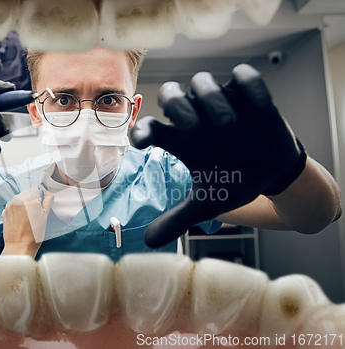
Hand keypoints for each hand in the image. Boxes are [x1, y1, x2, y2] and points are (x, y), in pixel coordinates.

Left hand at [1, 186, 54, 257]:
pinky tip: (20, 220)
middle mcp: (18, 199)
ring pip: (19, 199)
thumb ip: (47, 202)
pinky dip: (16, 210)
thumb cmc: (34, 234)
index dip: (41, 196)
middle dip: (32, 200)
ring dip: (23, 205)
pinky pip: (12, 206)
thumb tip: (49, 194)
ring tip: (27, 218)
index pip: (37, 189)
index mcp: (30, 199)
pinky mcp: (4, 212)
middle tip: (35, 213)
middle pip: (27, 193)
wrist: (19, 247)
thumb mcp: (45, 217)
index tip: (42, 203)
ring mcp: (10, 206)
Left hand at [131, 64, 305, 247]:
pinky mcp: (250, 96)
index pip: (150, 127)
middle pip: (170, 94)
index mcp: (180, 140)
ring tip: (228, 124)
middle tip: (192, 128)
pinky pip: (245, 77)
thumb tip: (148, 242)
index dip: (141, 131)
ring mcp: (222, 103)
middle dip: (176, 105)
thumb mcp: (207, 203)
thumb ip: (177, 219)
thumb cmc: (235, 181)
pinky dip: (248, 85)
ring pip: (202, 81)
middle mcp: (196, 117)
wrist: (272, 173)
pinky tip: (258, 107)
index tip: (142, 143)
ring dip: (210, 97)